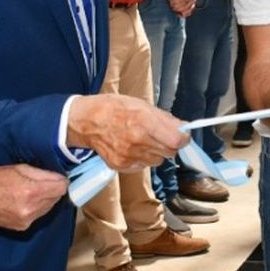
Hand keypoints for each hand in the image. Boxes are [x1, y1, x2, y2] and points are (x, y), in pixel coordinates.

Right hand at [0, 164, 68, 231]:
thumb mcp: (21, 168)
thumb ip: (44, 174)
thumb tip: (61, 178)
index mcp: (31, 191)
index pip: (61, 188)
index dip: (61, 181)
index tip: (58, 178)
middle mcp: (31, 208)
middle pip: (56, 199)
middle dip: (52, 190)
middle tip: (40, 183)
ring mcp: (26, 220)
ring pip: (48, 208)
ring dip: (44, 200)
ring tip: (29, 192)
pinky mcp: (22, 227)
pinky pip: (38, 216)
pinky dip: (35, 209)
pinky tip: (23, 202)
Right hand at [67, 94, 188, 171]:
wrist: (86, 121)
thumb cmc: (113, 108)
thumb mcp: (141, 104)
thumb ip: (164, 118)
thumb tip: (183, 128)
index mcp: (144, 121)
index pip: (177, 140)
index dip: (183, 138)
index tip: (181, 135)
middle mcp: (138, 141)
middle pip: (170, 152)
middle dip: (169, 144)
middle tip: (160, 135)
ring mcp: (129, 156)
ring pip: (158, 160)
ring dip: (156, 152)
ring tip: (143, 140)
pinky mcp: (122, 166)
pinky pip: (143, 165)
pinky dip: (142, 158)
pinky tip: (132, 147)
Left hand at [169, 0, 196, 16]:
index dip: (177, 1)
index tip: (171, 1)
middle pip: (185, 4)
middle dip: (177, 6)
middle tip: (171, 5)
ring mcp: (193, 2)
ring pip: (188, 9)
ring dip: (180, 10)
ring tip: (174, 9)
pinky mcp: (192, 6)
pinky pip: (189, 12)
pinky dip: (184, 14)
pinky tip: (179, 14)